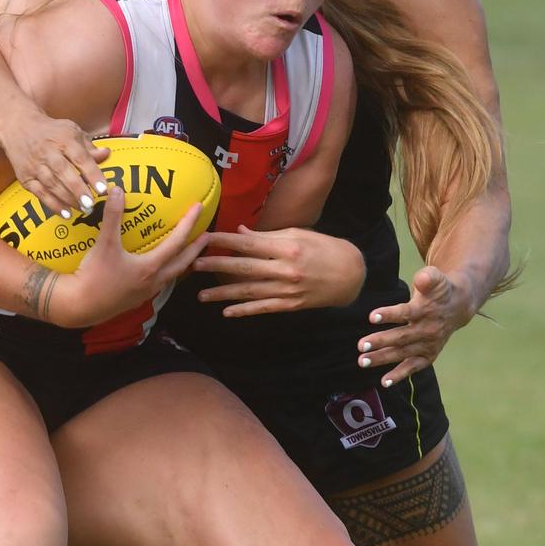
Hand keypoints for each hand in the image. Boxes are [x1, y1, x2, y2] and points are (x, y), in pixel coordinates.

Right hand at [0, 105, 110, 214]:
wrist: (19, 127)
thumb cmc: (52, 132)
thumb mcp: (73, 132)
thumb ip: (89, 147)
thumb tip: (106, 154)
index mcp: (64, 139)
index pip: (80, 157)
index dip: (92, 174)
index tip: (103, 188)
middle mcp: (48, 152)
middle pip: (63, 172)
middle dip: (78, 190)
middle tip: (91, 204)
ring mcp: (35, 165)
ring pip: (51, 185)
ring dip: (68, 199)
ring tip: (83, 209)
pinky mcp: (26, 177)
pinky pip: (40, 193)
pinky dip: (53, 204)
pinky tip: (66, 213)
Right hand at [54, 186, 207, 327]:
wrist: (79, 306)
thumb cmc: (93, 276)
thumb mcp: (104, 244)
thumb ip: (112, 216)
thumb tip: (118, 190)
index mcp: (150, 267)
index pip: (177, 242)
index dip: (189, 223)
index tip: (198, 208)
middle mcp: (153, 281)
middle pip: (183, 262)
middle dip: (196, 248)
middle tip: (207, 236)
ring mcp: (145, 292)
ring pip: (172, 275)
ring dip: (182, 262)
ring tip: (188, 252)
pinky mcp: (135, 298)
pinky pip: (159, 282)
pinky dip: (165, 271)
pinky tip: (157, 267)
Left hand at [194, 225, 364, 316]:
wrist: (350, 275)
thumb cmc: (324, 248)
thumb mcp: (298, 234)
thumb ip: (268, 236)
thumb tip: (241, 234)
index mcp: (286, 247)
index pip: (248, 244)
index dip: (224, 241)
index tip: (204, 238)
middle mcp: (285, 270)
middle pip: (244, 268)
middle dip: (216, 266)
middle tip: (193, 265)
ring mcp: (287, 290)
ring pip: (249, 292)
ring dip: (223, 294)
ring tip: (201, 294)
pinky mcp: (291, 305)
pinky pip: (263, 308)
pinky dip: (244, 311)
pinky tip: (227, 311)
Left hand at [357, 265, 470, 386]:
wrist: (458, 306)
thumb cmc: (439, 289)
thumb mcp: (436, 278)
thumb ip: (428, 277)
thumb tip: (421, 277)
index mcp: (426, 310)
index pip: (405, 313)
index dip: (388, 315)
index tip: (371, 317)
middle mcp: (427, 330)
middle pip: (401, 337)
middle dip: (380, 341)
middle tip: (360, 345)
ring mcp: (428, 345)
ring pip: (402, 354)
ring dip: (382, 358)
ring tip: (362, 361)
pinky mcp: (428, 356)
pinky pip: (412, 367)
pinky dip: (399, 375)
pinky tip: (383, 382)